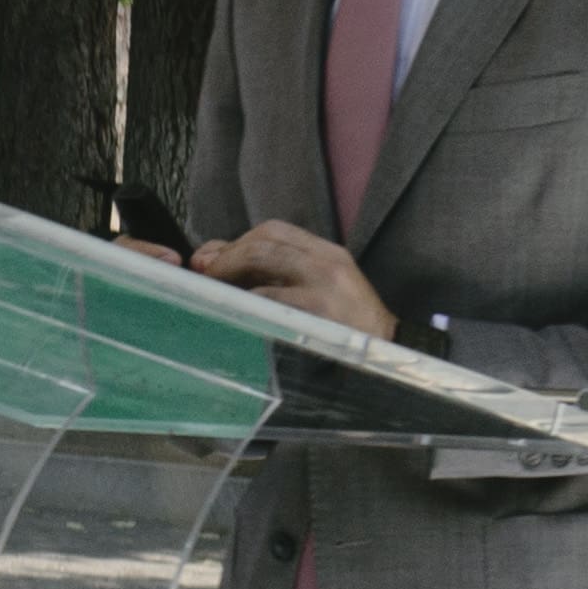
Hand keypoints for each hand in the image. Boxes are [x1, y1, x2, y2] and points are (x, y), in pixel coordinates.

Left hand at [192, 219, 396, 339]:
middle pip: (264, 241)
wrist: (386, 357)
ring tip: (210, 291)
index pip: (274, 231)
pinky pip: (271, 299)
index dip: (235, 241)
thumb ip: (271, 275)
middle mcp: (327, 262)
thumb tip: (211, 260)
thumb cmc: (342, 330)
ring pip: (264, 258)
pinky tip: (233, 313)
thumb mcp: (315, 293)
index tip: (210, 260)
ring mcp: (325, 285)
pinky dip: (244, 302)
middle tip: (202, 275)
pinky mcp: (320, 312)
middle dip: (226, 255)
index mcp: (326, 254)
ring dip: (228, 271)